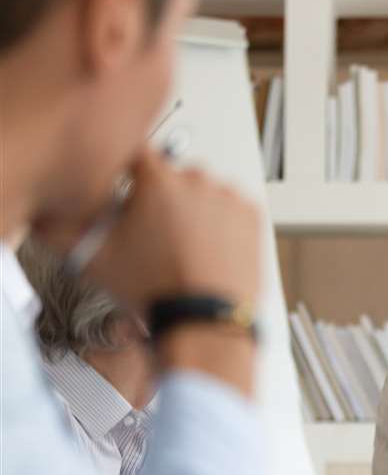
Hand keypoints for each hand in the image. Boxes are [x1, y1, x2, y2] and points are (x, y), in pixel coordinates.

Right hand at [35, 146, 260, 311]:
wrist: (204, 320)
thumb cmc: (157, 291)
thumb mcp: (95, 260)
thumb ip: (63, 230)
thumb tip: (49, 217)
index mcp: (158, 180)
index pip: (136, 154)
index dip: (128, 174)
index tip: (128, 188)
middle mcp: (198, 180)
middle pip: (173, 175)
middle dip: (162, 197)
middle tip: (155, 232)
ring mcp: (229, 197)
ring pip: (204, 191)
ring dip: (194, 209)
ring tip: (184, 246)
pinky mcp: (252, 214)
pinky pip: (231, 207)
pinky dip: (222, 222)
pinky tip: (208, 248)